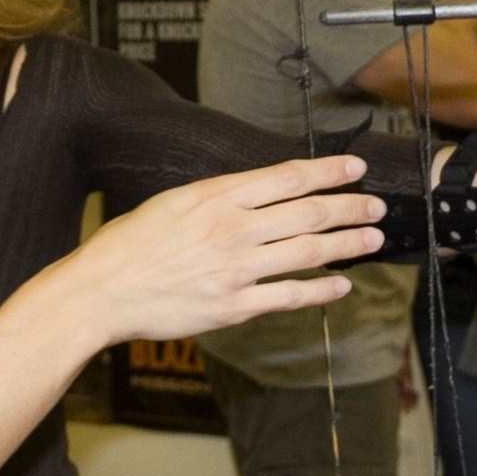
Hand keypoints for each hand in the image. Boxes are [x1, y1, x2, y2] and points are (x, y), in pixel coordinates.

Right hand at [47, 156, 384, 347]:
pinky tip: (340, 285)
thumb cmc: (128, 245)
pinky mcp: (232, 307)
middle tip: (375, 206)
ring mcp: (234, 269)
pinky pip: (288, 297)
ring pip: (306, 253)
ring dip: (345, 245)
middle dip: (348, 208)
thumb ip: (217, 197)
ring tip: (371, 240)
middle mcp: (230, 229)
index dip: (328, 172)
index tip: (356, 168)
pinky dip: (319, 290)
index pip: (287, 177)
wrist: (101, 292)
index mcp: (215, 196)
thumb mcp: (172, 201)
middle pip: (306, 214)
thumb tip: (259, 192)